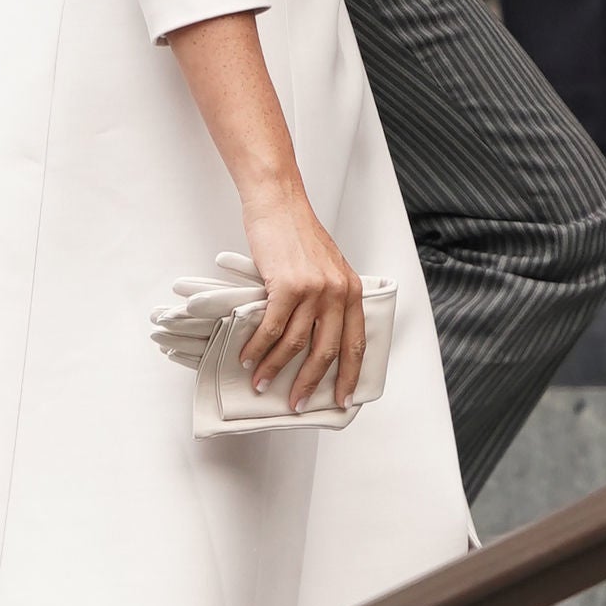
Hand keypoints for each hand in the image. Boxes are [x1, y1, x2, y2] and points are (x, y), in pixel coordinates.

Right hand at [237, 185, 364, 413]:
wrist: (278, 204)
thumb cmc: (297, 234)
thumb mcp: (326, 268)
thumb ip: (327, 300)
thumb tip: (314, 339)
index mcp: (351, 291)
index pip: (357, 343)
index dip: (350, 375)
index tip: (344, 398)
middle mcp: (337, 292)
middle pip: (327, 351)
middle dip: (310, 383)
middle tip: (297, 401)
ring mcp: (313, 290)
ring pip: (295, 344)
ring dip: (275, 368)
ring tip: (262, 383)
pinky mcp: (287, 286)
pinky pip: (272, 328)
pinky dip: (258, 347)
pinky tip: (249, 357)